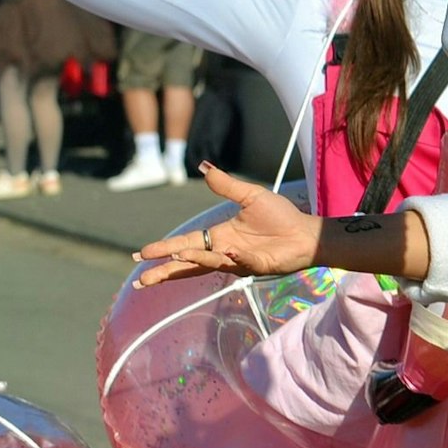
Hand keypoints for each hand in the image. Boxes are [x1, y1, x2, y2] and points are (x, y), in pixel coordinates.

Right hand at [133, 164, 320, 286]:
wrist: (306, 232)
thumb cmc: (280, 216)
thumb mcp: (250, 196)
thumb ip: (226, 185)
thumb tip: (203, 167)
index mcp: (219, 236)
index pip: (185, 243)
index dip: (164, 249)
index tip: (141, 255)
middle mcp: (224, 252)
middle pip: (188, 263)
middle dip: (165, 271)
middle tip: (142, 279)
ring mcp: (239, 262)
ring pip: (209, 263)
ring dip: (194, 261)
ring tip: (176, 258)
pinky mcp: (256, 267)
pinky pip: (242, 263)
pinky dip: (234, 259)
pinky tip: (228, 254)